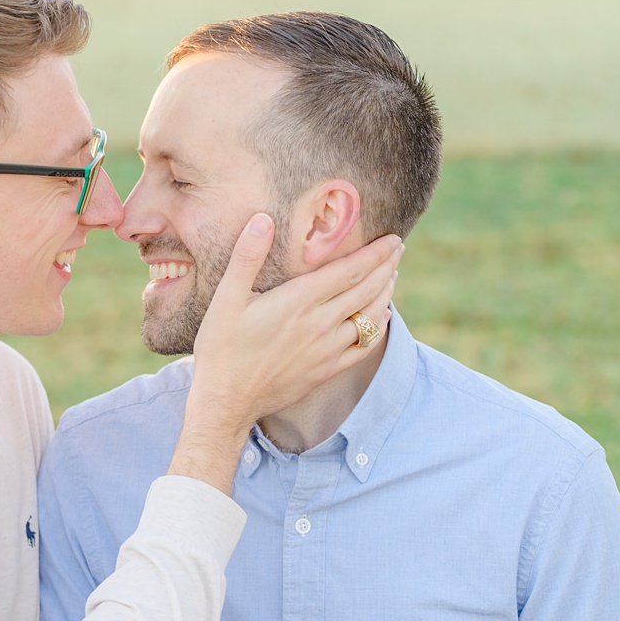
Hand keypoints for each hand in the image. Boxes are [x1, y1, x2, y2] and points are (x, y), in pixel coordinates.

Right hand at [171, 218, 401, 489]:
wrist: (226, 400)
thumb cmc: (221, 348)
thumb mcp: (225, 299)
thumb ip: (246, 257)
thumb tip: (263, 220)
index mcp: (299, 301)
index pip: (350, 270)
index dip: (375, 254)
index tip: (392, 240)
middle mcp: (320, 324)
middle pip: (366, 290)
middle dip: (386, 267)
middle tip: (398, 250)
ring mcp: (327, 349)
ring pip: (370, 317)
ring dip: (385, 294)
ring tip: (392, 276)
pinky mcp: (327, 370)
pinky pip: (363, 347)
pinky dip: (377, 329)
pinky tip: (383, 318)